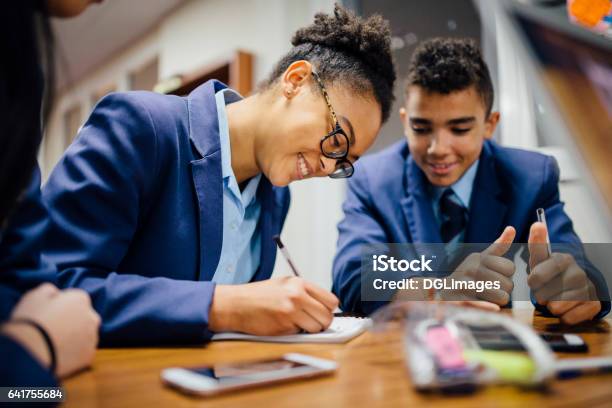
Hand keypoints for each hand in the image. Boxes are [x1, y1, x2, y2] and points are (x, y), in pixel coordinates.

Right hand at [7, 283, 100, 377]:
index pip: (75, 300)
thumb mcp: (34, 296)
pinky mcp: (88, 356)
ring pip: (85, 336)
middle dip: (72, 322)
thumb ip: (49, 290)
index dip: (60, 307)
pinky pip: (82, 353)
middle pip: (83, 317)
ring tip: (52, 344)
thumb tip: (55, 292)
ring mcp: (92, 337)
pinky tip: (57, 355)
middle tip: (51, 330)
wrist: (29, 353)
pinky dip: (73, 354)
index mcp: (80, 298)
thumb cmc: (30, 321)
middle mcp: (92, 316)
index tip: (48, 315)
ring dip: (74, 338)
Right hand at [209, 277, 338, 334]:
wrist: (236, 304)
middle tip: (312, 323)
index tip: (323, 313)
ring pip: (316, 328)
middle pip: (327, 317)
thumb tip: (324, 306)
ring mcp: (291, 312)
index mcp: (299, 283)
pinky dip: (294, 333)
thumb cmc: (258, 295)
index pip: (331, 300)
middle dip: (322, 323)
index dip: (329, 310)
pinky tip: (282, 325)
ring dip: (309, 330)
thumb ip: (304, 292)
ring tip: (295, 323)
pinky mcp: (283, 327)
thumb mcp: (284, 284)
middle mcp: (297, 296)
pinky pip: (299, 334)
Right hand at [442, 226, 515, 305]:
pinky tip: (492, 308)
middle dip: (504, 289)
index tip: (497, 275)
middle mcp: (473, 269)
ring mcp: (468, 284)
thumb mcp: (480, 258)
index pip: (510, 267)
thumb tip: (512, 228)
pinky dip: (490, 307)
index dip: (507, 274)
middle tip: (491, 289)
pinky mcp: (464, 300)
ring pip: (502, 296)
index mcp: (479, 258)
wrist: (440, 291)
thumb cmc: (465, 275)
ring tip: (487, 297)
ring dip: (498, 300)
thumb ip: (498, 246)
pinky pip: (486, 304)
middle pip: (509, 284)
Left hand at [528, 222, 600, 324]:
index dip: (532, 282)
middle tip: (544, 292)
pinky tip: (564, 309)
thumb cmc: (550, 271)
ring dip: (551, 306)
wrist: (570, 286)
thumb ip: (537, 243)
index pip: (538, 275)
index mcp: (564, 259)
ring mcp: (588, 289)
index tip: (533, 282)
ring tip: (553, 300)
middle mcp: (579, 273)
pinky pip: (571, 317)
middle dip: (541, 296)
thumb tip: (537, 224)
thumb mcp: (539, 258)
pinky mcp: (594, 304)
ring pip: (558, 307)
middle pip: (547, 294)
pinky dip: (564, 316)